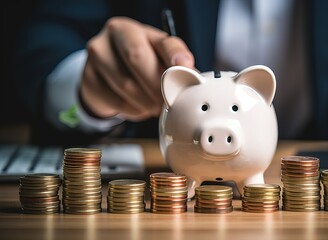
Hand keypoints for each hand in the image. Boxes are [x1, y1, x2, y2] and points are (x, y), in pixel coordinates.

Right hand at [80, 17, 194, 120]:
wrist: (105, 75)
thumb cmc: (139, 64)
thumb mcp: (158, 57)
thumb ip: (174, 65)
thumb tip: (195, 80)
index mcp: (137, 28)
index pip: (161, 40)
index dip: (175, 54)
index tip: (185, 66)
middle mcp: (114, 35)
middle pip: (138, 58)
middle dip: (158, 84)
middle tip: (169, 100)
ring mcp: (98, 56)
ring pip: (127, 84)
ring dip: (148, 102)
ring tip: (156, 107)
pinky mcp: (89, 79)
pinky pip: (117, 101)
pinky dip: (135, 110)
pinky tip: (140, 108)